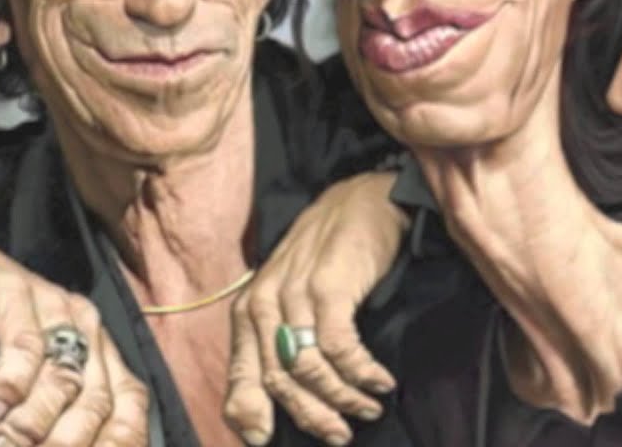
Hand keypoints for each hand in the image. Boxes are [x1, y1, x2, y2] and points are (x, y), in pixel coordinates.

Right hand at [0, 231, 149, 446]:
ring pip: (63, 373)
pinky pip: (23, 340)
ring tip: (1, 445)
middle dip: (65, 444)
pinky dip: (9, 381)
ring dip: (32, 421)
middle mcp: (83, 322)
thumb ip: (45, 414)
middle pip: (97, 398)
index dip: (116, 444)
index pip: (129, 403)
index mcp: (96, 345)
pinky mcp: (12, 287)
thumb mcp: (21, 382)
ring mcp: (51, 301)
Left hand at [223, 171, 407, 445]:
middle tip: (339, 435)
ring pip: (307, 369)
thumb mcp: (293, 295)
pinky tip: (381, 381)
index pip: (240, 377)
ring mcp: (295, 294)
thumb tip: (270, 406)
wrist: (362, 199)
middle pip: (276, 380)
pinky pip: (340, 348)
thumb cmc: (329, 254)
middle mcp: (263, 303)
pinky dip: (360, 372)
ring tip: (367, 408)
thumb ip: (278, 342)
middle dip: (310, 416)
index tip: (266, 441)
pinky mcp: (329, 287)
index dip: (250, 416)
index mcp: (249, 311)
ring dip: (341, 398)